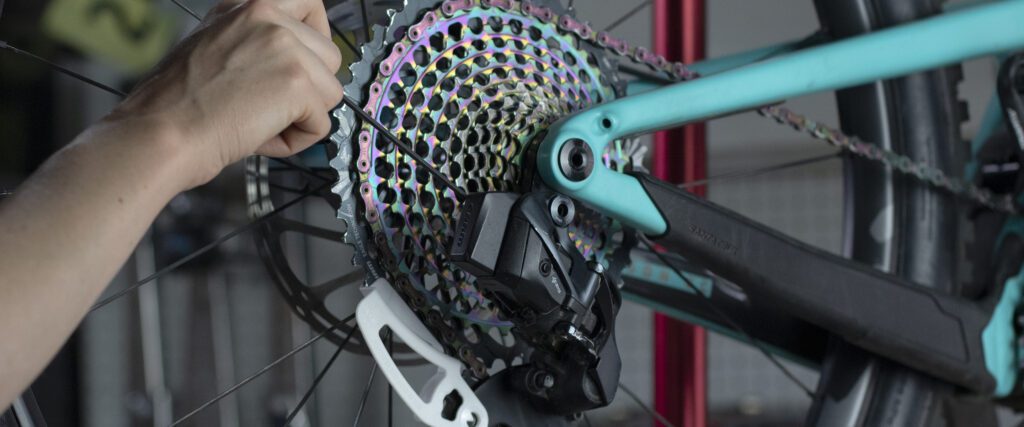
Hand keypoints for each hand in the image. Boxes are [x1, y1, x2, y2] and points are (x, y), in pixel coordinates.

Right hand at [105, 0, 343, 188]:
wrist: (161, 132)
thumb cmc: (176, 105)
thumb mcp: (213, 47)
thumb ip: (254, 43)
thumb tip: (289, 63)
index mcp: (248, 7)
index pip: (309, 5)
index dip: (316, 40)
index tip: (304, 64)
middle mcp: (268, 17)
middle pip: (329, 57)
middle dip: (309, 89)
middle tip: (267, 106)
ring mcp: (286, 48)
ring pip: (331, 92)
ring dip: (301, 117)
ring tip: (258, 123)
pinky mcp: (297, 83)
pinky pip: (321, 124)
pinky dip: (295, 141)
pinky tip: (259, 137)